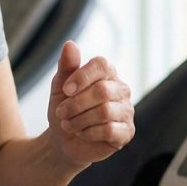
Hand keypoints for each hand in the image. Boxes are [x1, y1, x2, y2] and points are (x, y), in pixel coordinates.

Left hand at [48, 41, 134, 168]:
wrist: (64, 140)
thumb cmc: (64, 109)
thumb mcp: (59, 87)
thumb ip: (66, 66)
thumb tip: (70, 44)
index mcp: (107, 74)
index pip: (102, 65)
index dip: (82, 77)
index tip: (65, 90)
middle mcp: (121, 89)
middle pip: (102, 91)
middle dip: (75, 104)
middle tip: (61, 113)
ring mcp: (126, 111)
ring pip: (105, 112)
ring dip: (79, 120)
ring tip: (68, 124)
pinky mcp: (127, 131)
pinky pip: (109, 130)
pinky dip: (89, 133)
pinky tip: (82, 133)